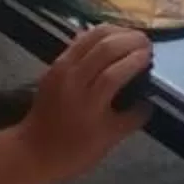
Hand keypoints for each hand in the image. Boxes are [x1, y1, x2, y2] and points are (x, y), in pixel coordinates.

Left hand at [19, 25, 151, 181]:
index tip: (150, 56)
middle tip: (147, 42)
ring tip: (132, 35)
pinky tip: (111, 36)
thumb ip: (132, 119)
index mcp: (89, 103)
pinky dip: (98, 34)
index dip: (135, 60)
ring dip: (115, 32)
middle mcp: (73, 81)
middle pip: (105, 48)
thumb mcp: (108, 141)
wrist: (33, 150)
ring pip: (91, 38)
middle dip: (130, 40)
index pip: (115, 72)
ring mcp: (61, 69)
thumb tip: (149, 102)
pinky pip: (79, 41)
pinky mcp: (54, 64)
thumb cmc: (73, 151)